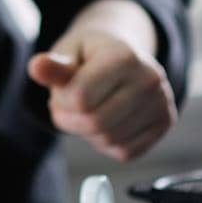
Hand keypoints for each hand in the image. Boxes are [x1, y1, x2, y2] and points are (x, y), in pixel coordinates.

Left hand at [26, 30, 176, 161]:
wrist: (125, 55)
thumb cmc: (90, 54)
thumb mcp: (69, 51)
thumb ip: (54, 66)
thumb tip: (36, 67)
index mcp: (124, 55)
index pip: (81, 98)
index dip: (61, 102)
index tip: (60, 92)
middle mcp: (149, 78)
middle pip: (96, 123)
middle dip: (71, 121)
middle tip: (67, 107)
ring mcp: (162, 101)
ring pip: (109, 141)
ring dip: (87, 133)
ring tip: (86, 110)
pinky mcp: (165, 122)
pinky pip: (126, 152)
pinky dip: (107, 143)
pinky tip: (106, 120)